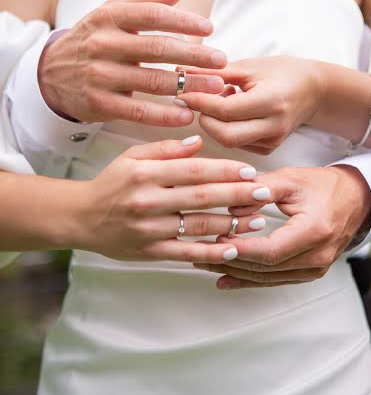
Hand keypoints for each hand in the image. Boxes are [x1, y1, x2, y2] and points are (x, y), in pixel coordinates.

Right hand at [39, 0, 226, 124]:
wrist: (51, 74)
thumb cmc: (91, 40)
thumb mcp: (108, 13)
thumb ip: (142, 1)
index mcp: (109, 18)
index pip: (152, 15)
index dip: (184, 21)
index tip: (209, 28)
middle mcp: (104, 45)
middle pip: (157, 48)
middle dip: (194, 55)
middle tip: (221, 61)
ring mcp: (101, 76)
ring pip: (152, 81)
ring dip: (188, 85)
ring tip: (214, 87)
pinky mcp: (100, 103)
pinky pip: (138, 111)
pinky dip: (164, 115)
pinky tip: (187, 115)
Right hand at [74, 135, 270, 261]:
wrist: (81, 217)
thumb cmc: (110, 184)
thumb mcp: (132, 157)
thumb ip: (166, 148)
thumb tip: (199, 141)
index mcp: (146, 173)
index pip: (194, 170)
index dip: (225, 170)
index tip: (250, 170)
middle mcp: (148, 200)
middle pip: (202, 197)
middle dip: (237, 194)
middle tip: (265, 193)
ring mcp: (149, 229)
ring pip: (198, 226)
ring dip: (231, 223)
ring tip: (257, 220)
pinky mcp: (150, 252)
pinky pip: (186, 253)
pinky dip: (211, 252)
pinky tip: (232, 248)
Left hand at [177, 56, 321, 152]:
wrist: (314, 90)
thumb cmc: (281, 72)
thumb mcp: (249, 67)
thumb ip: (215, 73)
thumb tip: (180, 73)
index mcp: (271, 101)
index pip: (225, 110)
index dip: (200, 102)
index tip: (182, 92)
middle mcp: (274, 126)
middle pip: (224, 135)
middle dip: (205, 118)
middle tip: (200, 99)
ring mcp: (272, 141)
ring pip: (229, 141)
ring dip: (215, 122)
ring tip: (223, 99)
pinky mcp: (268, 149)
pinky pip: (237, 144)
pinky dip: (227, 128)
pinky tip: (234, 111)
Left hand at [193, 165, 370, 288]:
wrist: (355, 199)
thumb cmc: (323, 186)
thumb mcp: (291, 179)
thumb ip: (259, 190)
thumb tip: (230, 207)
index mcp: (314, 231)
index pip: (270, 251)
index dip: (241, 249)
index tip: (217, 240)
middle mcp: (317, 255)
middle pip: (265, 268)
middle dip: (229, 262)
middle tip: (199, 252)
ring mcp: (315, 268)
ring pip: (267, 277)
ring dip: (234, 272)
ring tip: (205, 263)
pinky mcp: (310, 272)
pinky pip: (275, 280)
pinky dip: (248, 280)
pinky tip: (225, 280)